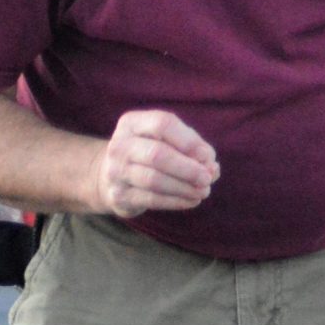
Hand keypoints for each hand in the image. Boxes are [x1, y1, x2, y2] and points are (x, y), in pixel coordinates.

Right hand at [94, 110, 217, 216]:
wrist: (112, 177)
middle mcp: (120, 145)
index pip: (163, 124)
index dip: (189, 141)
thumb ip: (194, 150)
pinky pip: (151, 199)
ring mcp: (115, 171)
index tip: (208, 156)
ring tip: (204, 191)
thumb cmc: (152, 154)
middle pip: (157, 154)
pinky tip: (193, 200)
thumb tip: (212, 168)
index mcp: (132, 123)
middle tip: (207, 178)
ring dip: (185, 187)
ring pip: (154, 180)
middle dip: (188, 168)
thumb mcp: (170, 142)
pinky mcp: (118, 196)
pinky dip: (177, 201)